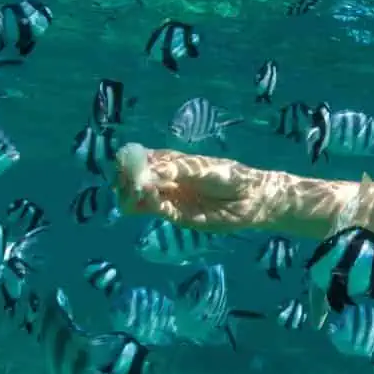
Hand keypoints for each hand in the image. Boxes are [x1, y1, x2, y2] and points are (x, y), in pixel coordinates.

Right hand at [114, 145, 266, 229]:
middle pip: (133, 178)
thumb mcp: (202, 168)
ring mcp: (167, 197)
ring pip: (136, 196)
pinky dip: (146, 204)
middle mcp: (164, 178)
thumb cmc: (229, 176)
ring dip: (130, 194)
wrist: (248, 200)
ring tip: (137, 192)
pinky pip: (152, 209)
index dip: (128, 160)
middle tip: (132, 181)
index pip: (139, 158)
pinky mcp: (174, 215)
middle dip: (126, 179)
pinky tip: (149, 199)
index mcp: (170, 161)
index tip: (125, 164)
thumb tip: (148, 173)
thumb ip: (176, 170)